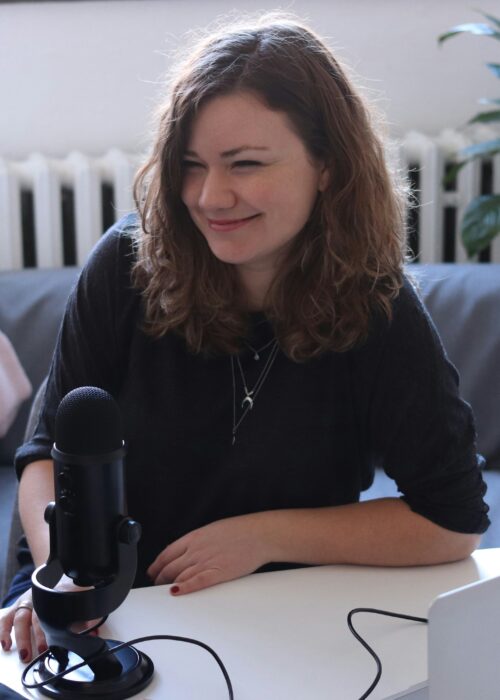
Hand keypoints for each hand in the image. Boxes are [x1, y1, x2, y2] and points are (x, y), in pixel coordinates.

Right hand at [0, 576, 99, 662]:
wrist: (52, 571)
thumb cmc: (64, 589)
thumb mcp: (77, 597)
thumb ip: (84, 614)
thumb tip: (93, 632)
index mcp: (55, 595)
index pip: (58, 609)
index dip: (60, 624)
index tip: (63, 637)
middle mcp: (39, 598)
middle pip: (38, 616)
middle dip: (39, 635)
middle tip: (43, 650)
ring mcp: (26, 601)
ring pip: (21, 618)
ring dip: (22, 637)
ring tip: (25, 654)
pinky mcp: (16, 606)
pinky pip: (6, 618)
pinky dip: (4, 631)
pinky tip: (6, 644)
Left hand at [147, 514, 269, 594]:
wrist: (258, 534)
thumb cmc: (240, 531)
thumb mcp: (213, 530)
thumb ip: (199, 540)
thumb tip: (190, 548)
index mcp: (194, 537)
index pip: (167, 553)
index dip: (157, 564)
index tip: (153, 571)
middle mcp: (196, 550)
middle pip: (170, 567)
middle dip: (160, 578)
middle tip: (156, 584)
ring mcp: (205, 562)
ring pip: (179, 576)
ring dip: (169, 585)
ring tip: (165, 591)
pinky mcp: (217, 573)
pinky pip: (195, 582)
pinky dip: (184, 588)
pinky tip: (177, 592)